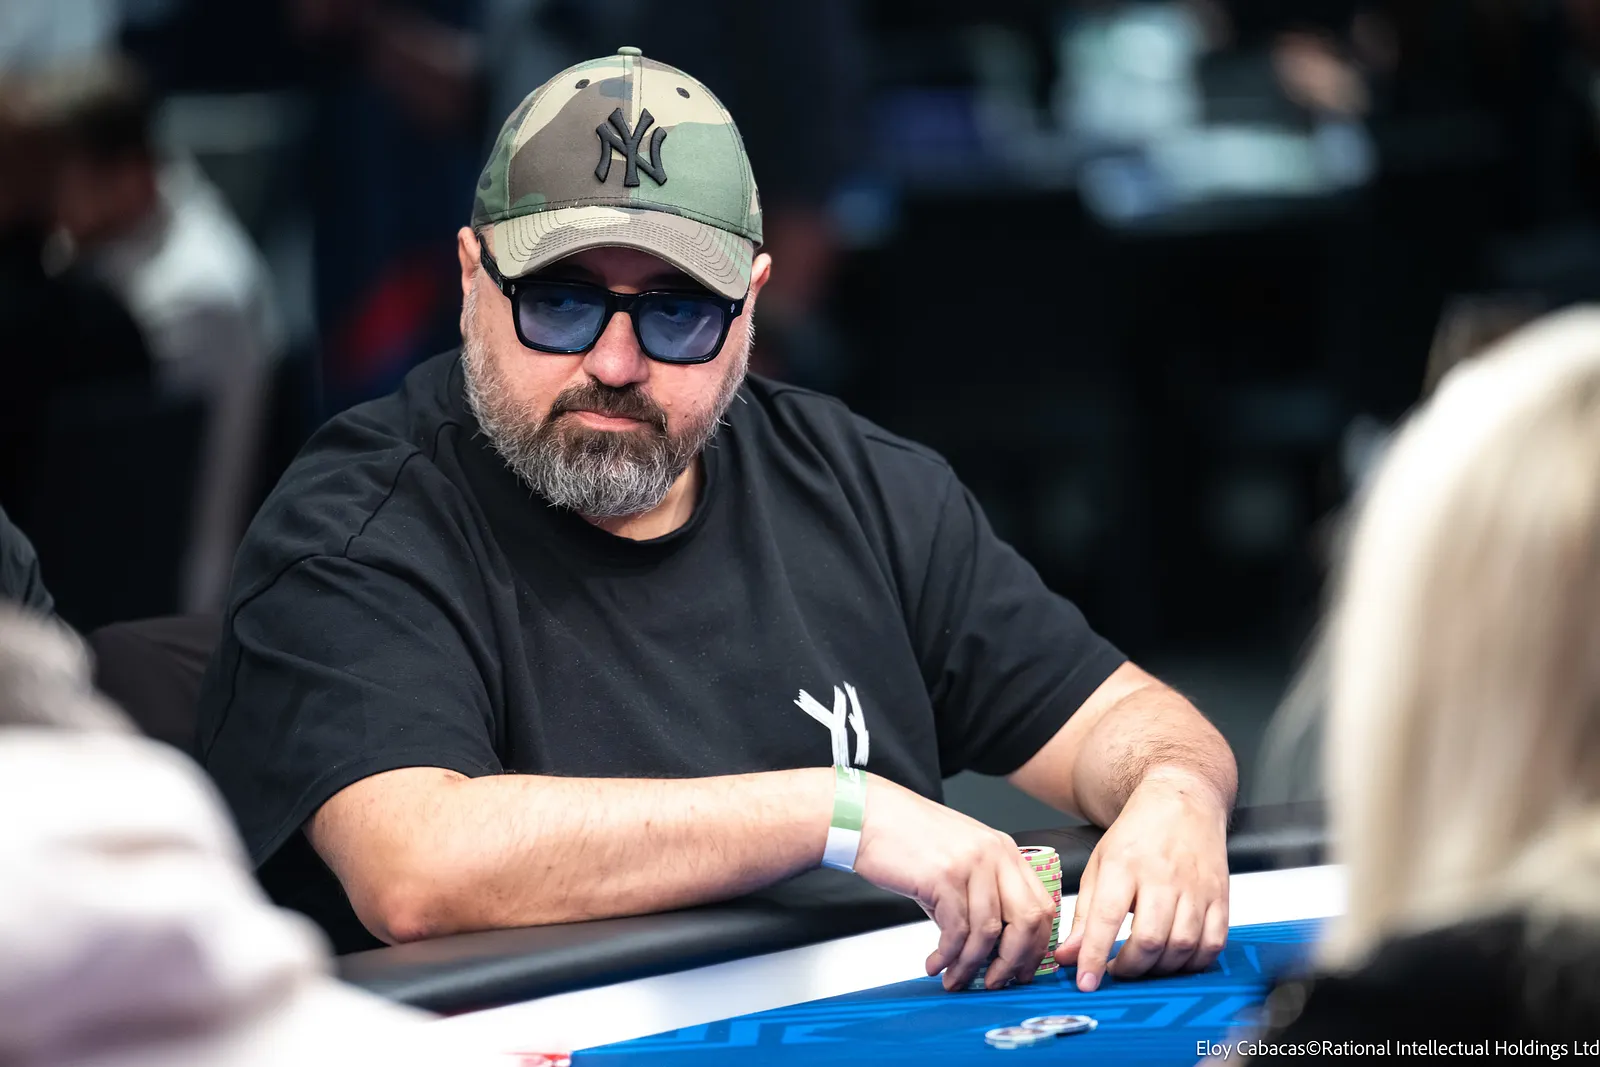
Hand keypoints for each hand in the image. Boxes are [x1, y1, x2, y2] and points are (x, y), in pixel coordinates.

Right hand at [853, 775, 1054, 991]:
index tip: (1021, 968)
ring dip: (972, 965)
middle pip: (1028, 920)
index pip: (1042, 904)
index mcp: (1004, 850)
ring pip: (989, 931)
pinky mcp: (943, 877)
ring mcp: (971, 864)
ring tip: (955, 978)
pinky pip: (956, 931)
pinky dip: (947, 956)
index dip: (1036, 944)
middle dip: (1014, 960)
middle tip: (995, 980)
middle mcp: (994, 854)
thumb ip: (978, 895)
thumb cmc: (906, 837)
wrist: (866, 815)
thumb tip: (988, 946)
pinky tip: (935, 963)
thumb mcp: (956, 860)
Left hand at [1054, 769, 1228, 990]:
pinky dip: (1194, 962)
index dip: (1094, 956)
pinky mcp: (1220, 896)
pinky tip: (1176, 959)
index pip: (1106, 918)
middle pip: (1150, 939)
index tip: (1086, 982)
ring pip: (1183, 946)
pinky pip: (1213, 943)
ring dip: (1160, 969)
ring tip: (1144, 965)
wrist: (1183, 801)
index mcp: (1123, 864)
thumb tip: (1068, 956)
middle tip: (1117, 971)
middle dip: (1130, 968)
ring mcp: (1196, 887)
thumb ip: (1084, 915)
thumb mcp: (1099, 865)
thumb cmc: (1138, 834)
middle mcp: (1162, 876)